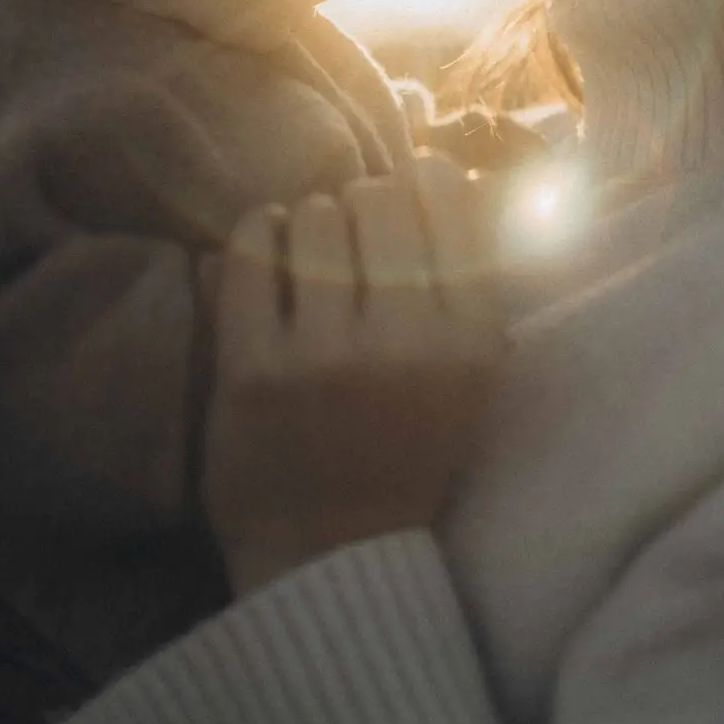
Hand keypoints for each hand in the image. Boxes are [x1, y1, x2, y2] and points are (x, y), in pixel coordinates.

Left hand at [208, 155, 503, 593]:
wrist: (330, 555)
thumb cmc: (405, 452)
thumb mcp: (469, 377)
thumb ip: (473, 283)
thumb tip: (452, 168)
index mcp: (470, 343)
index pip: (449, 199)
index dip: (423, 180)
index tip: (409, 193)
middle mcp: (405, 344)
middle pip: (378, 198)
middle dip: (364, 204)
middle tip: (354, 234)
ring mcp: (325, 357)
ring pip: (314, 216)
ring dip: (310, 222)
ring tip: (311, 253)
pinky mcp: (253, 371)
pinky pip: (250, 252)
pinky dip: (257, 232)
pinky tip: (265, 246)